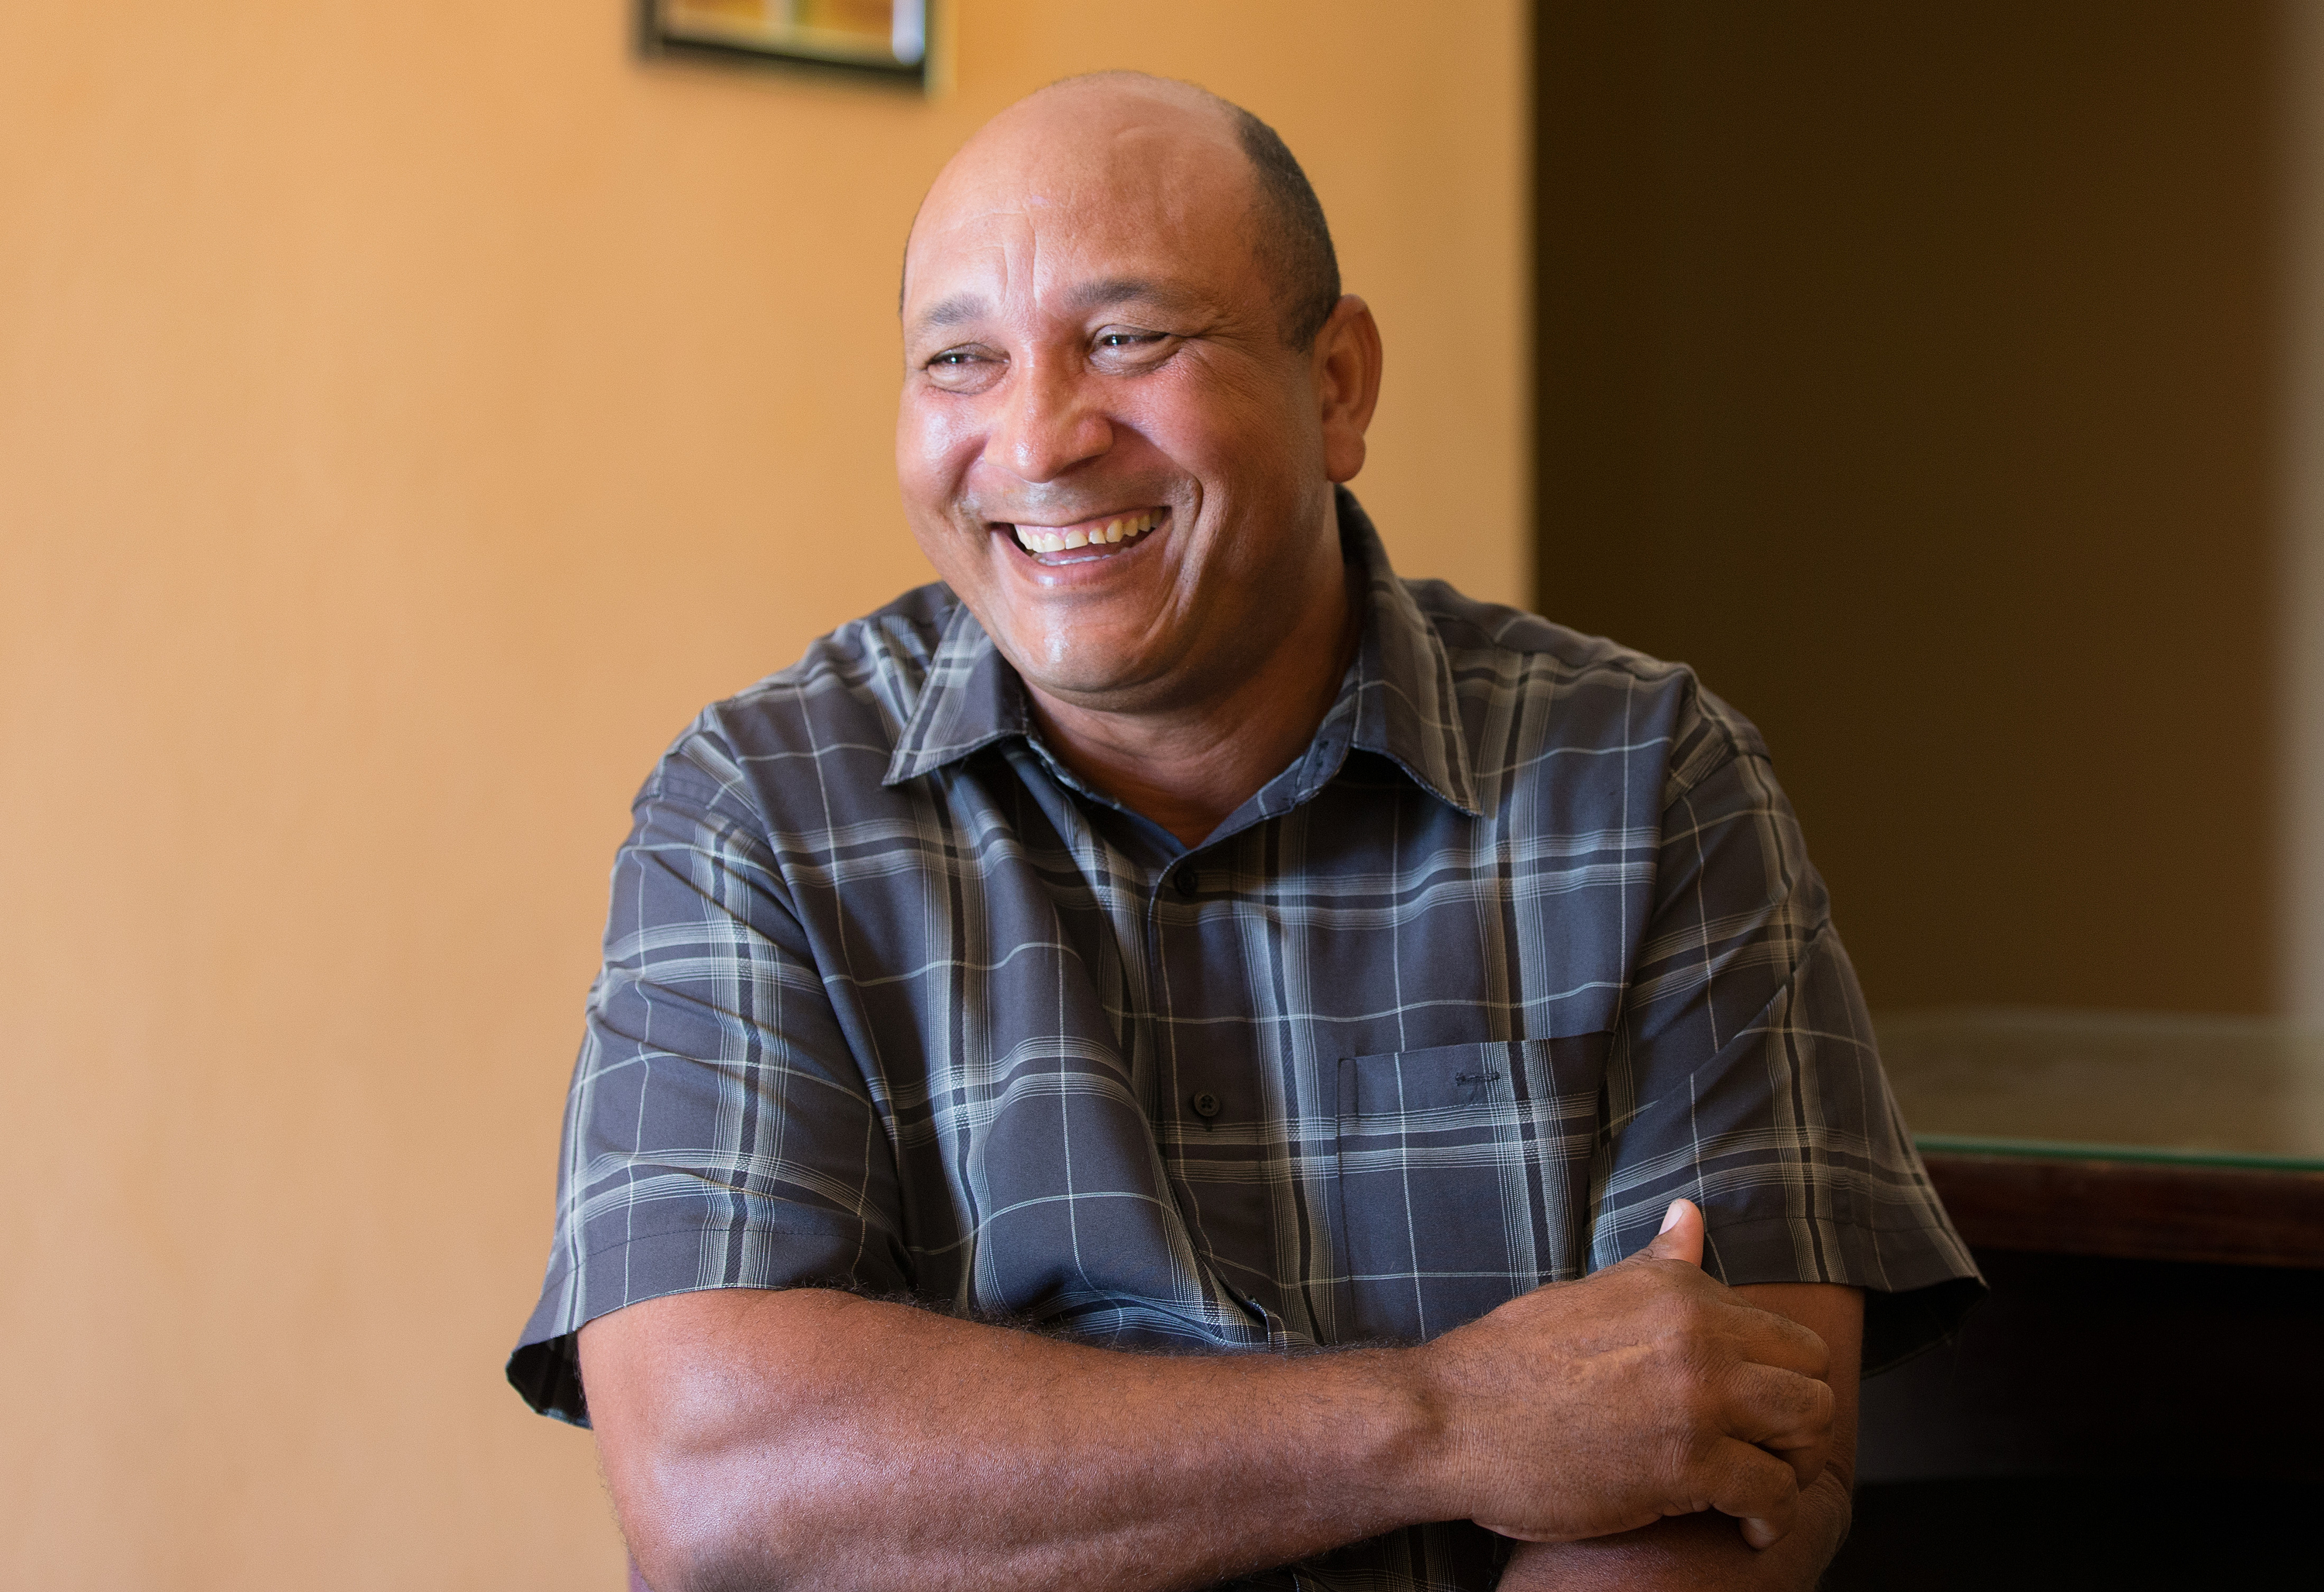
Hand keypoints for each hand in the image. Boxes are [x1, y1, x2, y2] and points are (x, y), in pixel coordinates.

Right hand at [1414, 1199, 1833, 1549]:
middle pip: (1815, 1378)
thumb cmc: (1511, 1362)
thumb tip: (1689, 1214)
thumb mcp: (1590, 1295)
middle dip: (1803, 1424)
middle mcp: (1699, 1334)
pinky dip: (1771, 1518)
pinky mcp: (1688, 1464)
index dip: (1781, 1380)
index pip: (1785, 1333)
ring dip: (1795, 1468)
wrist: (1452, 1418)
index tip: (1756, 1413)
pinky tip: (1745, 1526)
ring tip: (1761, 1489)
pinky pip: (1774, 1493)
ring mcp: (1698, 1398)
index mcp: (1679, 1291)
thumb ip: (1656, 1265)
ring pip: (1810, 1429)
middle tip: (1770, 1455)